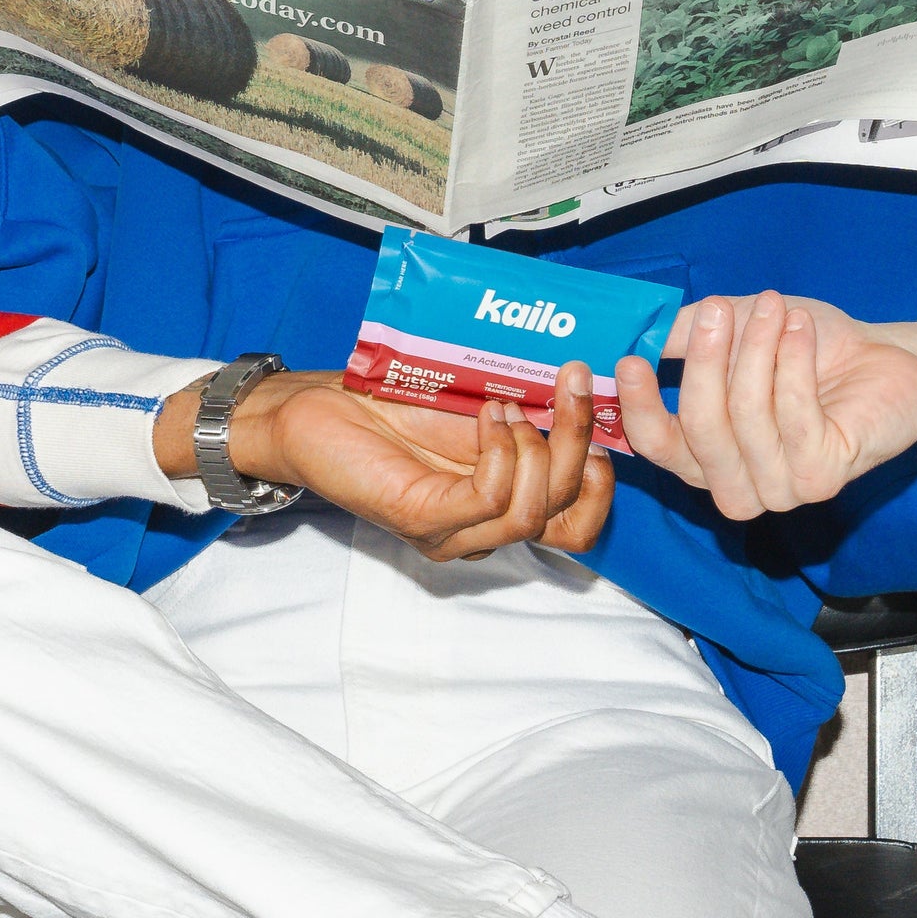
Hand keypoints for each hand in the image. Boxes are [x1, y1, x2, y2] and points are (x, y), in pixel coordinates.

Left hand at [153, 366, 613, 561]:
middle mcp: (478, 530)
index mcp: (499, 505)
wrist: (314, 405)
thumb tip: (590, 391)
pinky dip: (500, 452)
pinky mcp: (419, 516)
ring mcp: (449, 531)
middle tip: (570, 386)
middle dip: (578, 450)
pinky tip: (489, 413)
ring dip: (537, 447)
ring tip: (509, 402)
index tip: (602, 421)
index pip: (576, 527)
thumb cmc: (391, 401)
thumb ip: (529, 412)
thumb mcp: (478, 404)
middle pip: (564, 520)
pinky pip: (488, 499)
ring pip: (530, 514)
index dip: (602, 485)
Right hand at [615, 292, 916, 520]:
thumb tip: (638, 334)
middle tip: (719, 311)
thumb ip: (686, 337)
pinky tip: (799, 329)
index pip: (657, 446)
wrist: (887, 359)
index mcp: (706, 458)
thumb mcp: (737, 329)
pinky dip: (793, 363)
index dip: (639, 406)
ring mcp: (780, 489)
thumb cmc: (808, 347)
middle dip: (707, 361)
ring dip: (757, 352)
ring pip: (745, 418)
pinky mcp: (822, 478)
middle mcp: (737, 484)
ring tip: (774, 308)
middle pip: (699, 428)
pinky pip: (793, 417)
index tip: (630, 359)